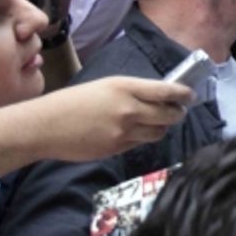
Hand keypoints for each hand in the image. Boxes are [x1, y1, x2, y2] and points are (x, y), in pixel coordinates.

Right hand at [30, 77, 194, 160]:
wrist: (45, 126)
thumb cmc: (73, 101)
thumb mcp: (106, 86)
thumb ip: (133, 91)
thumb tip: (158, 97)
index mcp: (125, 87)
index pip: (167, 91)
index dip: (184, 94)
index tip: (191, 95)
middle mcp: (129, 109)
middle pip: (169, 115)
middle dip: (177, 113)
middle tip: (179, 111)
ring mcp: (123, 132)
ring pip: (158, 132)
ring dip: (162, 127)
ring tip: (159, 122)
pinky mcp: (116, 149)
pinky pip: (139, 143)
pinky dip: (142, 137)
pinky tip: (135, 132)